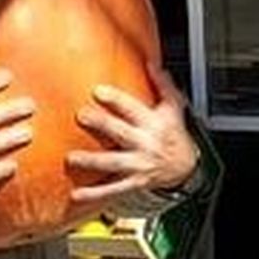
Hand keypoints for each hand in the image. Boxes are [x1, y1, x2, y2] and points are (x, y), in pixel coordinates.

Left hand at [67, 63, 198, 210]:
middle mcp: (146, 144)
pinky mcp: (133, 182)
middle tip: (81, 116)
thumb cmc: (174, 133)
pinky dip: (94, 193)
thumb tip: (151, 63)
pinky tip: (77, 194)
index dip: (116, 100)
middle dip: (101, 124)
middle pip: (121, 133)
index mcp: (154, 123)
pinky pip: (113, 190)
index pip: (133, 109)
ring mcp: (139, 165)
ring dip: (92, 161)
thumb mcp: (174, 108)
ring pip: (113, 163)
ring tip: (71, 158)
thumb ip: (162, 85)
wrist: (186, 168)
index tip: (98, 91)